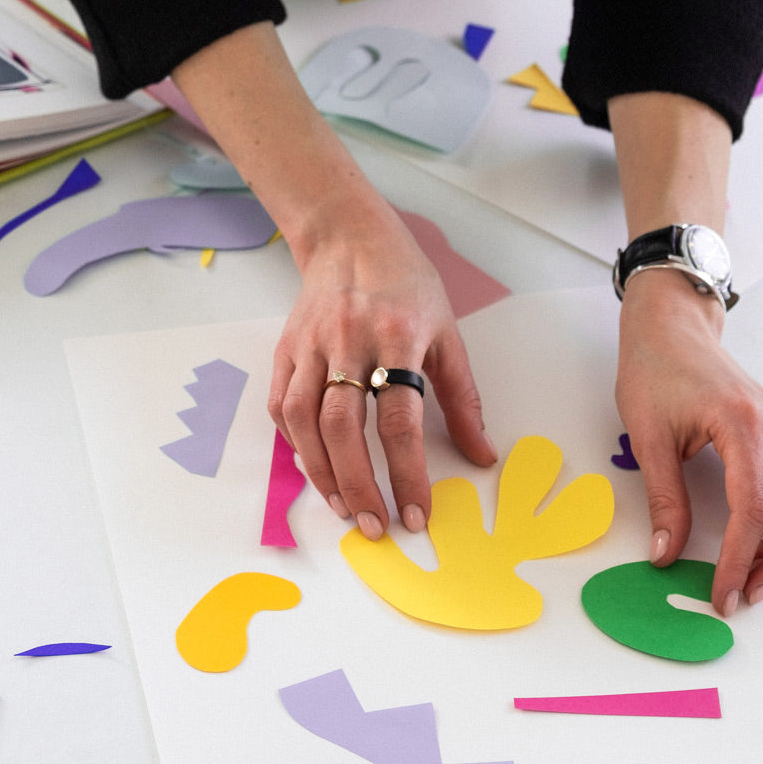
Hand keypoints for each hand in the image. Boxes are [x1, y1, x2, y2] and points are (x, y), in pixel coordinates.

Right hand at [268, 196, 495, 538]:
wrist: (350, 237)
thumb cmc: (406, 284)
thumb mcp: (448, 333)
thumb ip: (463, 399)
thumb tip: (481, 455)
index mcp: (399, 337)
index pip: (400, 420)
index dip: (407, 473)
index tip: (416, 513)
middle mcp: (349, 342)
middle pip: (344, 427)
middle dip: (359, 485)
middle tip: (374, 526)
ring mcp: (311, 345)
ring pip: (304, 421)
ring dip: (322, 474)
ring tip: (345, 508)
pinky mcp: (286, 349)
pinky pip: (281, 406)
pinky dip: (296, 444)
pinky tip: (316, 469)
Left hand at [616, 269, 762, 614]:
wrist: (672, 331)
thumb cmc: (656, 372)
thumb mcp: (648, 438)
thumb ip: (663, 499)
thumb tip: (666, 554)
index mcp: (743, 424)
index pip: (753, 509)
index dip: (738, 560)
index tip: (722, 594)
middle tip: (750, 590)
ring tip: (759, 564)